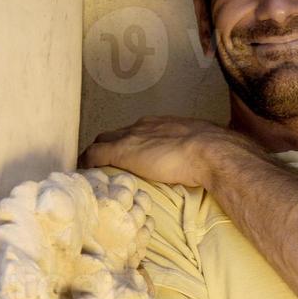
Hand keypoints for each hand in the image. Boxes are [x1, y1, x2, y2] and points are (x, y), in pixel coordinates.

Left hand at [80, 116, 244, 187]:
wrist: (210, 151)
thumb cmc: (214, 152)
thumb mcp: (202, 148)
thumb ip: (197, 152)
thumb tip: (208, 164)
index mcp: (161, 124)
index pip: (136, 131)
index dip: (129, 143)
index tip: (129, 157)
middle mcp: (142, 126)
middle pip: (114, 133)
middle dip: (107, 146)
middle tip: (104, 165)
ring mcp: (131, 138)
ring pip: (101, 142)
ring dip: (95, 155)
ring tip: (93, 172)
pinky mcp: (122, 151)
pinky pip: (94, 155)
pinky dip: (87, 163)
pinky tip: (84, 174)